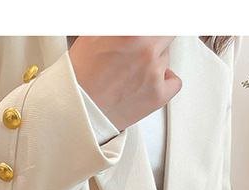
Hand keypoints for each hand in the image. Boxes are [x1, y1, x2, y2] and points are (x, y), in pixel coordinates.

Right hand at [68, 36, 182, 130]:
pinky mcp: (158, 95)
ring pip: (167, 56)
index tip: (149, 34)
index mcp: (132, 31)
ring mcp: (154, 73)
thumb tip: (127, 28)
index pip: (161, 18)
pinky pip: (174, 82)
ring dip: (154, 60)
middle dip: (155, 39)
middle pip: (167, 34)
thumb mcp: (94, 36)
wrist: (75, 112)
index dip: (151, 29)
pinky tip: (146, 83)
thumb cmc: (78, 78)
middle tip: (140, 47)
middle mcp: (146, 50)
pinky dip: (164, 82)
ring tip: (130, 71)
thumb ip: (118, 25)